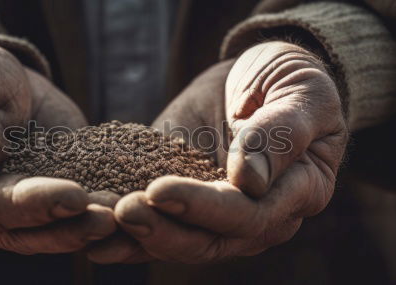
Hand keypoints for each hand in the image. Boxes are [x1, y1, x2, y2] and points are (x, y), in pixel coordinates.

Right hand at [0, 41, 115, 253]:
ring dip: (85, 230)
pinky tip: (130, 211)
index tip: (73, 194)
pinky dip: (96, 220)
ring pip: (43, 236)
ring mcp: (1, 214)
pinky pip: (65, 223)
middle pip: (14, 229)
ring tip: (127, 216)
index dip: (27, 203)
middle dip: (65, 226)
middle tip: (112, 215)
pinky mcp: (38, 209)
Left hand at [89, 41, 347, 262]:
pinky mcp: (182, 207)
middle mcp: (258, 219)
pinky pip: (154, 230)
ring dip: (136, 237)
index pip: (248, 215)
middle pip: (207, 242)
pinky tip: (91, 238)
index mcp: (297, 194)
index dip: (203, 207)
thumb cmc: (293, 81)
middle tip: (123, 209)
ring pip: (176, 243)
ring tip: (99, 221)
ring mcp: (216, 218)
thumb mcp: (304, 94)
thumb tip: (250, 181)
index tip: (161, 189)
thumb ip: (281, 132)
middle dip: (162, 229)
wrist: (263, 77)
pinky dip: (123, 239)